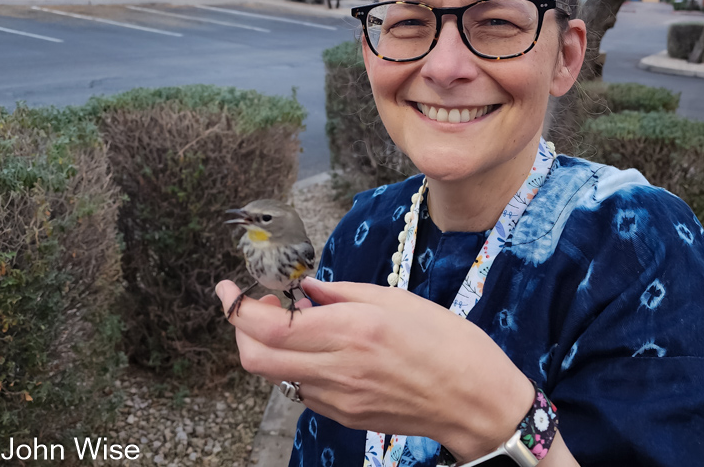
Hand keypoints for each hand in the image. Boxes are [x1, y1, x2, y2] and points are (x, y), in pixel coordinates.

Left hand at [215, 277, 532, 461]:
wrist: (474, 401)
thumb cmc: (448, 342)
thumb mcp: (397, 300)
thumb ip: (342, 293)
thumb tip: (305, 286)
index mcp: (352, 330)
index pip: (268, 327)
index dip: (236, 308)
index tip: (229, 289)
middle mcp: (337, 368)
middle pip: (256, 358)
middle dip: (240, 330)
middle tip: (252, 305)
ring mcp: (337, 399)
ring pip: (275, 375)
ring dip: (269, 348)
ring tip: (294, 323)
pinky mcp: (344, 416)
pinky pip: (302, 390)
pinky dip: (298, 366)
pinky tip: (322, 350)